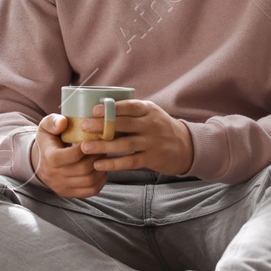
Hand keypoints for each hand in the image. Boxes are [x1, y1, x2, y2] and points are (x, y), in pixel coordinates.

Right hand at [28, 114, 108, 198]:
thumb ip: (53, 122)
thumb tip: (64, 122)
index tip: (93, 138)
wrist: (40, 162)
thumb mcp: (45, 127)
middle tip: (103, 146)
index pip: (72, 155)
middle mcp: (54, 175)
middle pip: (84, 169)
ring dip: (101, 168)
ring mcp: (62, 187)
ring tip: (103, 156)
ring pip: (89, 181)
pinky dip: (101, 180)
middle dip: (97, 156)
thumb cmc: (48, 140)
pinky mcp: (69, 193)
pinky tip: (102, 169)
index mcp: (49, 157)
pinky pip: (91, 191)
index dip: (87, 147)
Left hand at [75, 98, 194, 176]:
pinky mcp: (151, 159)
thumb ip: (131, 113)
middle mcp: (151, 125)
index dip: (112, 108)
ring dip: (104, 146)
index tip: (94, 110)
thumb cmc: (160, 128)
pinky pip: (129, 162)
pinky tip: (98, 164)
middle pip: (124, 124)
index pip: (130, 106)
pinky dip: (113, 164)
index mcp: (149, 110)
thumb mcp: (151, 114)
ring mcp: (152, 142)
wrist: (186, 146)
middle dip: (102, 125)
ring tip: (85, 147)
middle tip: (84, 126)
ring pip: (124, 144)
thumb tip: (100, 111)